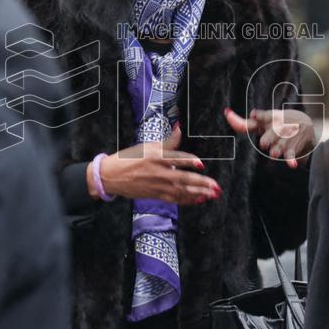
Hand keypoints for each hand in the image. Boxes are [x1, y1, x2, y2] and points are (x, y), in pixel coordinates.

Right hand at [92, 124, 220, 204]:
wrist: (112, 176)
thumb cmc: (130, 159)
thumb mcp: (148, 146)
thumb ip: (168, 141)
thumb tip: (180, 128)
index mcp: (156, 157)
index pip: (176, 158)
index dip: (189, 161)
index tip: (201, 164)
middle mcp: (158, 172)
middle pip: (183, 178)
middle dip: (201, 183)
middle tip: (215, 186)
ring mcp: (158, 185)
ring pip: (182, 191)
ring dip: (199, 193)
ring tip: (212, 194)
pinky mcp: (157, 195)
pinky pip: (175, 199)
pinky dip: (188, 200)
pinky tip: (199, 199)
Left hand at [225, 107, 315, 168]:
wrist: (308, 124)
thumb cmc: (279, 123)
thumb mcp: (264, 121)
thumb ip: (245, 122)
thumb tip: (227, 112)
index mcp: (271, 118)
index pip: (264, 117)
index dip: (258, 116)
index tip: (254, 115)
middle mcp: (280, 127)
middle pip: (268, 138)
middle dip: (266, 142)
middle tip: (265, 143)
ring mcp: (287, 138)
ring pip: (277, 149)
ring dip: (276, 151)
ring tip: (275, 152)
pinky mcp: (293, 148)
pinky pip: (291, 156)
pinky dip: (292, 160)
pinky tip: (292, 164)